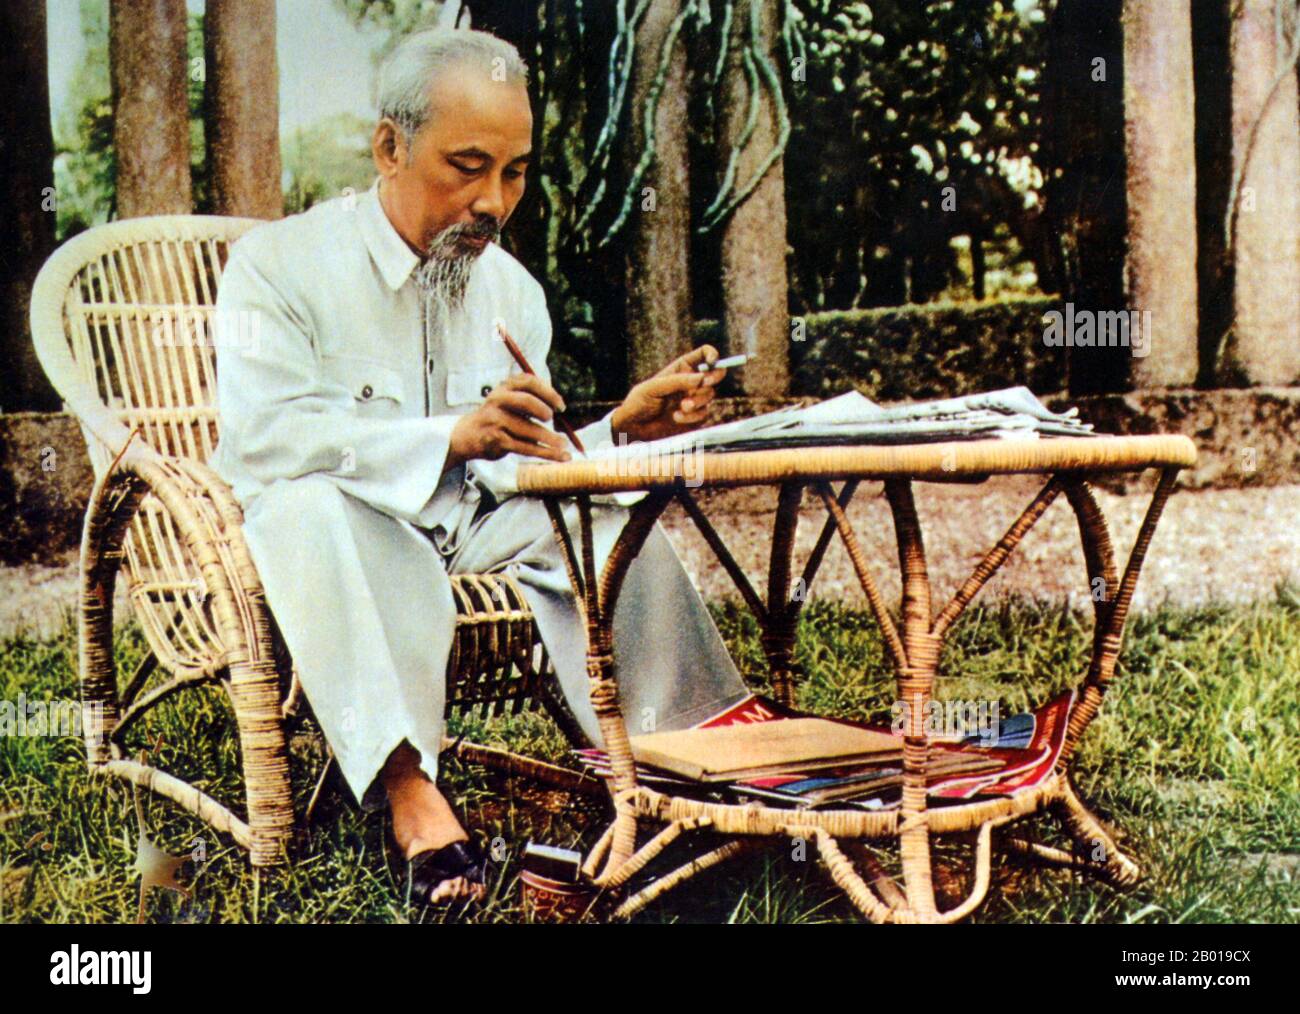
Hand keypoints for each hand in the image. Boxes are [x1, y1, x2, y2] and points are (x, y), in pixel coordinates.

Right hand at [445, 373, 572, 470]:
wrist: (467, 435)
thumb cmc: (497, 416)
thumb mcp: (508, 400)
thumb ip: (530, 398)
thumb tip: (560, 408)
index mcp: (505, 387)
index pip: (529, 382)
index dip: (548, 393)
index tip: (560, 406)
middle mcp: (498, 401)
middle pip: (525, 402)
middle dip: (544, 411)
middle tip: (553, 420)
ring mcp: (496, 421)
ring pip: (528, 430)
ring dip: (550, 439)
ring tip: (564, 445)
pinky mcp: (497, 441)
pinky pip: (526, 448)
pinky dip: (545, 453)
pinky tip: (559, 456)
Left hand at [610, 345, 724, 443]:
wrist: (635, 428)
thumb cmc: (639, 402)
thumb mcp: (654, 387)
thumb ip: (677, 381)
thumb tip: (701, 378)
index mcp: (681, 368)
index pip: (703, 354)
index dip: (712, 355)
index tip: (711, 362)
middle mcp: (691, 382)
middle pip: (715, 373)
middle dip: (715, 376)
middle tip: (705, 382)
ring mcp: (694, 399)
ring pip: (710, 394)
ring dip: (698, 400)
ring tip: (683, 406)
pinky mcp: (695, 417)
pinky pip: (704, 413)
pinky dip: (693, 416)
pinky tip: (677, 417)